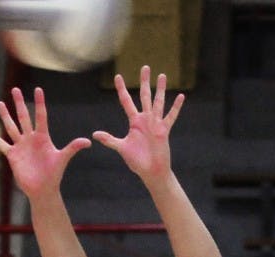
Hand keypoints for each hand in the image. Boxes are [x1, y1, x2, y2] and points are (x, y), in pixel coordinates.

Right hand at [0, 86, 90, 200]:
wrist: (42, 189)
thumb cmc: (54, 174)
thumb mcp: (62, 159)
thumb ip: (73, 148)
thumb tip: (87, 141)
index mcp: (43, 137)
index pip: (41, 116)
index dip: (39, 103)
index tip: (38, 89)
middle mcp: (30, 139)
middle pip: (24, 117)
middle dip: (19, 103)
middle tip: (15, 89)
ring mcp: (20, 146)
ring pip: (11, 127)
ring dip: (6, 115)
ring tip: (0, 103)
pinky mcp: (12, 155)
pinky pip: (1, 144)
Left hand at [92, 65, 183, 181]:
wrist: (150, 171)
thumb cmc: (137, 160)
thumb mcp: (121, 148)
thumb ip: (110, 140)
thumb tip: (94, 134)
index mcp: (134, 122)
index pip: (126, 101)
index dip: (121, 89)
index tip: (118, 76)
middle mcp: (145, 120)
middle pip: (144, 96)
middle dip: (144, 82)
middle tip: (145, 67)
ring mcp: (155, 124)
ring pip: (158, 102)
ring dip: (160, 89)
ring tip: (162, 75)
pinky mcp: (164, 130)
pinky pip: (170, 117)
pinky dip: (175, 107)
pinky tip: (180, 96)